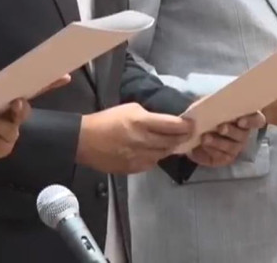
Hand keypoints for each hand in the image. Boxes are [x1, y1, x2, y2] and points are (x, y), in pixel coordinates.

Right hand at [76, 103, 193, 174]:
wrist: (85, 141)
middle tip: (187, 134)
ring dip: (169, 148)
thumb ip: (149, 116)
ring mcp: (139, 157)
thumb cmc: (106, 120)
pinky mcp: (134, 168)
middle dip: (181, 137)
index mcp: (141, 122)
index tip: (192, 124)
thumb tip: (164, 123)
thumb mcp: (129, 109)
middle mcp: (143, 141)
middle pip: (171, 141)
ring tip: (172, 142)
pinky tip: (154, 151)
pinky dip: (156, 156)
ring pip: (164, 154)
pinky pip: (152, 163)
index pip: (172, 125)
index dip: (185, 126)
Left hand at [186, 112, 265, 167]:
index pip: (257, 119)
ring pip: (231, 146)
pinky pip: (221, 156)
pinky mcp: (225, 158)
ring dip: (218, 142)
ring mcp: (235, 146)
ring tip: (205, 137)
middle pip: (243, 134)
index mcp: (243, 116)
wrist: (190, 132)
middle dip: (231, 131)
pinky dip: (211, 150)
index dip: (251, 121)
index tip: (240, 121)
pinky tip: (203, 146)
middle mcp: (242, 133)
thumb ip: (206, 105)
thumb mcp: (205, 104)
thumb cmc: (204, 113)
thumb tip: (197, 113)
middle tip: (220, 128)